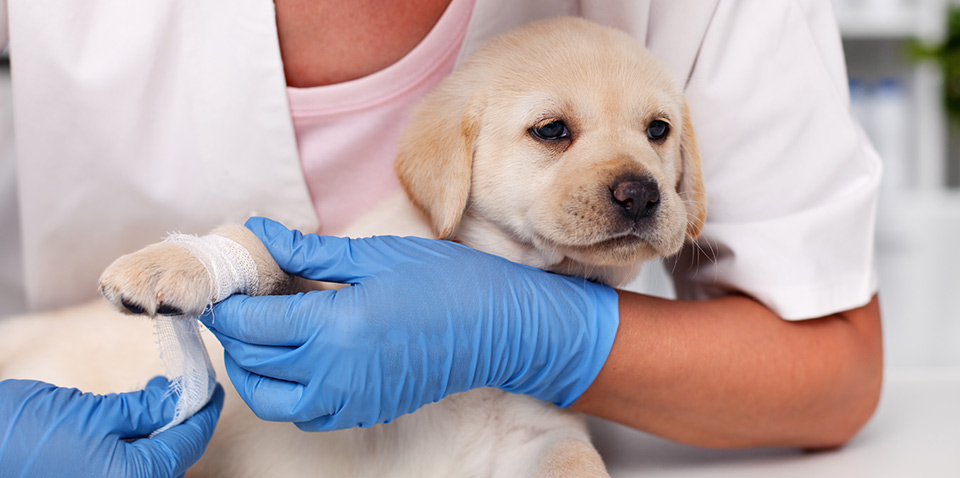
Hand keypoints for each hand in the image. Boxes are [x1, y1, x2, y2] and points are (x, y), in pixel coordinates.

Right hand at [0, 377, 223, 477]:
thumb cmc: (22, 436)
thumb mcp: (92, 414)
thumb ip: (143, 410)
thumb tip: (178, 401)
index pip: (189, 442)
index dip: (204, 411)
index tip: (213, 388)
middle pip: (174, 458)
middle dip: (183, 423)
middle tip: (186, 389)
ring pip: (152, 466)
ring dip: (160, 434)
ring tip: (157, 398)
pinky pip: (127, 471)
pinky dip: (136, 447)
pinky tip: (131, 422)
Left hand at [200, 217, 618, 430]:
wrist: (497, 326)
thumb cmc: (443, 281)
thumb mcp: (373, 255)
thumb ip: (308, 252)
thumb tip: (260, 234)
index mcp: (335, 325)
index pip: (252, 324)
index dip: (228, 305)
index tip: (224, 285)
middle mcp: (335, 372)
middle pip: (253, 362)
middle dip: (234, 332)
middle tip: (238, 302)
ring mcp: (350, 399)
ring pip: (271, 399)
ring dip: (252, 370)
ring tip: (261, 335)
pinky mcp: (364, 410)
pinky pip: (305, 415)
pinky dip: (286, 392)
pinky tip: (297, 360)